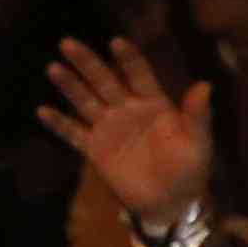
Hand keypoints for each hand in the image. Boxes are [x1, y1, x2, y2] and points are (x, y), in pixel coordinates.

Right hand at [37, 36, 215, 229]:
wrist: (170, 203)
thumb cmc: (189, 171)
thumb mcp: (198, 143)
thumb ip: (198, 115)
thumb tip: (205, 85)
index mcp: (154, 103)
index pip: (138, 73)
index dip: (128, 58)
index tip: (116, 43)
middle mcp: (127, 109)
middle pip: (104, 80)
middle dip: (87, 62)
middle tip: (67, 43)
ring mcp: (109, 128)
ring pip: (85, 101)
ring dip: (70, 85)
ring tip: (54, 68)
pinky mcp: (95, 149)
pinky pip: (74, 134)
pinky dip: (59, 123)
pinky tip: (42, 111)